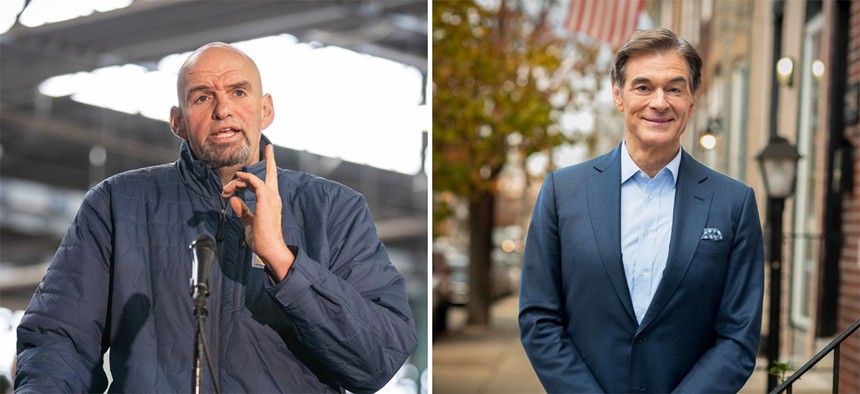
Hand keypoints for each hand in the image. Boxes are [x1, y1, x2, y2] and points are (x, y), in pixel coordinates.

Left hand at [222, 144, 293, 279]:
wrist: (270, 248)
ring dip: (238, 181)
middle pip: (271, 173)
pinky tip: (235, 182)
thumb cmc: (262, 239)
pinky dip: (244, 179)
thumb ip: (242, 210)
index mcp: (271, 201)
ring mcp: (271, 197)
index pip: (270, 181)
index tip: (267, 158)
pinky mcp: (265, 199)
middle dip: (271, 158)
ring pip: (254, 178)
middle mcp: (273, 197)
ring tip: (225, 190)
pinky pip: (254, 181)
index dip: (269, 168)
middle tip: (269, 147)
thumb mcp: (249, 222)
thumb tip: (234, 200)